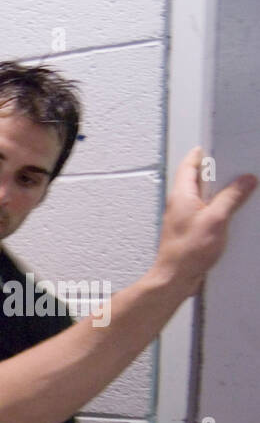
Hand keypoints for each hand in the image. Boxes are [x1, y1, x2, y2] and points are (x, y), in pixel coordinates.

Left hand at [152, 147, 254, 294]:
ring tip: (240, 189)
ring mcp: (185, 217)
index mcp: (182, 195)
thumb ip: (232, 197)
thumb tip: (245, 180)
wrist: (176, 278)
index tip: (218, 145)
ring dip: (221, 192)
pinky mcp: (192, 229)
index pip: (189, 164)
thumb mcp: (216, 219)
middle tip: (236, 166)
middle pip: (200, 179)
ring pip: (206, 196)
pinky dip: (220, 208)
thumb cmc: (187, 252)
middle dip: (218, 172)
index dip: (203, 153)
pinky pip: (208, 211)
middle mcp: (181, 204)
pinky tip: (233, 212)